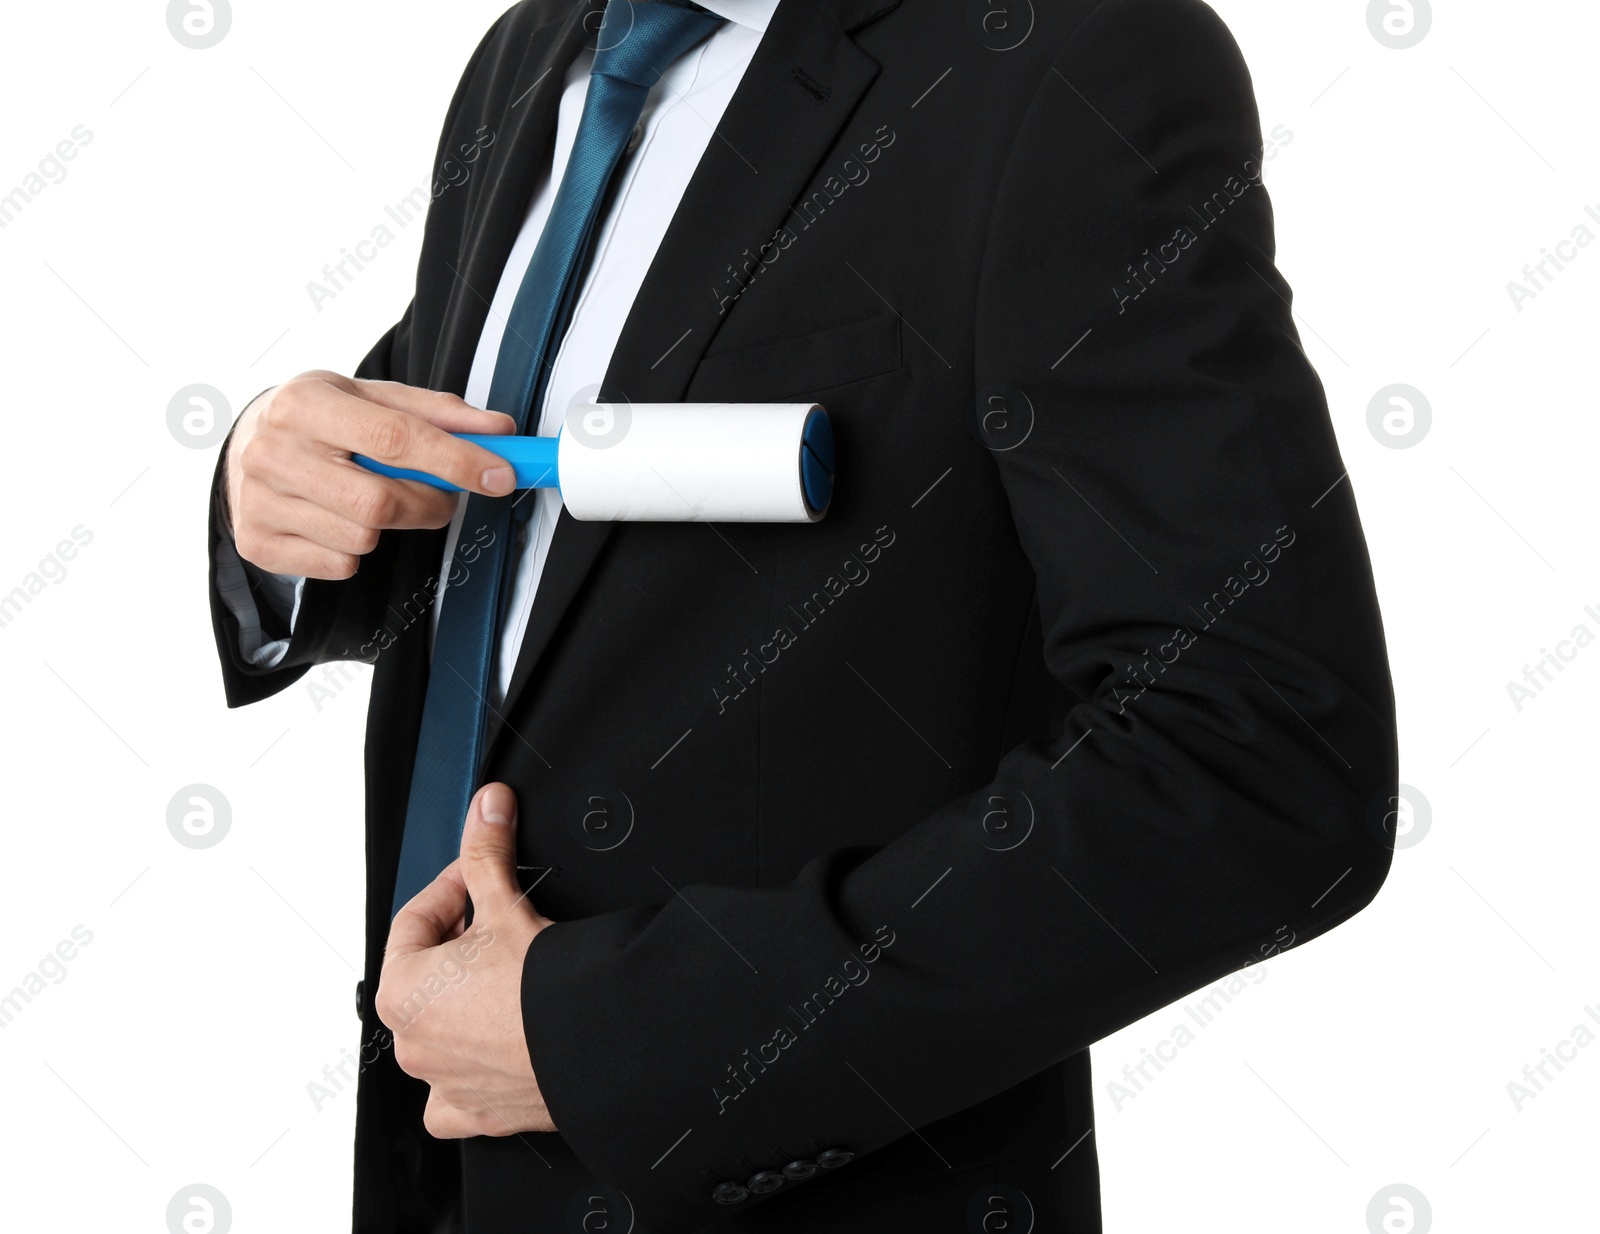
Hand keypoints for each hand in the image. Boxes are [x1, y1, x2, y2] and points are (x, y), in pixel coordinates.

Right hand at [225, 370, 517, 577]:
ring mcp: (260, 502)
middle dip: (429, 504)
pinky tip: (340, 519)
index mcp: (305, 404)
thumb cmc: (319, 419)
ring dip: (390, 527)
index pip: (394, 437)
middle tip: (440, 494)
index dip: (456, 460)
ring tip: (375, 497)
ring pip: (362, 539)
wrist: (244, 444)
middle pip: (380, 502)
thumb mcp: (370, 397)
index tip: (499, 475)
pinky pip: (339, 565)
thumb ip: (438, 413)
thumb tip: (500, 430)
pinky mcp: (258, 543)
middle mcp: (274, 452)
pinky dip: (356, 549)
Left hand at [377, 782, 557, 1136]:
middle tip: (500, 923)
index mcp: (401, 991)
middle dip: (460, 944)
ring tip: (509, 978)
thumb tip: (488, 806)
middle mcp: (411, 1043)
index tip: (479, 878)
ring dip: (465, 1003)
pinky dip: (469, 1071)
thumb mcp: (507, 905)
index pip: (415, 920)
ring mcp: (442, 1081)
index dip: (452, 888)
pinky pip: (455, 1093)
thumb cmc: (541, 989)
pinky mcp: (477, 1111)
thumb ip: (487, 851)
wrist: (592, 1042)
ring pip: (439, 1032)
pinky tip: (496, 1046)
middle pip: (427, 975)